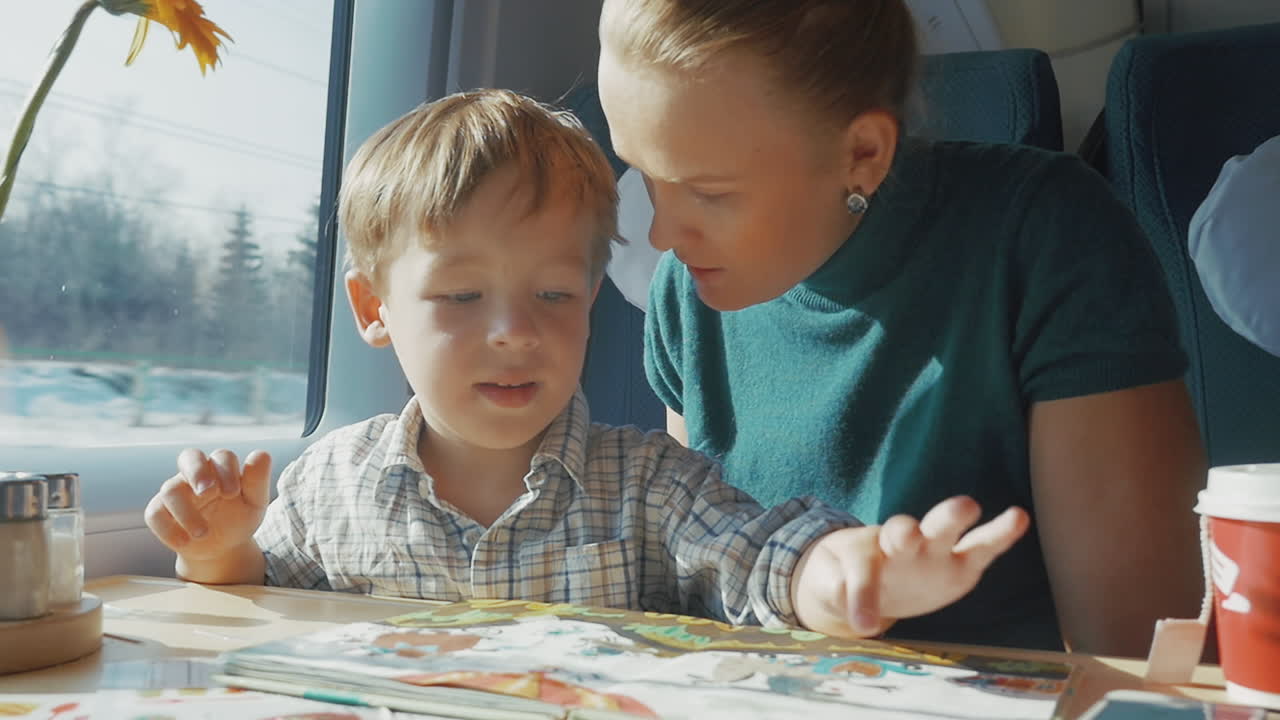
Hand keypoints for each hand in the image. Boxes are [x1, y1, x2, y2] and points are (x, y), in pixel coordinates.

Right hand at [144, 448, 271, 579]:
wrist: (224, 547)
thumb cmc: (240, 517)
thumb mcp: (254, 502)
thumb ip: (257, 480)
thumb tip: (261, 454)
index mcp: (221, 468)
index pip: (221, 457)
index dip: (226, 471)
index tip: (233, 493)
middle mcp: (195, 474)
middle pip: (189, 456)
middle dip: (197, 471)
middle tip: (207, 492)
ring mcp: (176, 492)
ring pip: (170, 489)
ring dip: (186, 511)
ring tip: (203, 533)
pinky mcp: (160, 512)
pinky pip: (154, 514)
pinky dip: (168, 529)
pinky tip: (185, 543)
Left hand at [791, 496, 1028, 638]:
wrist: (869, 574)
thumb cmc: (846, 575)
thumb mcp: (829, 584)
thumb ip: (833, 588)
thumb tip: (844, 597)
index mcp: (865, 551)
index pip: (864, 570)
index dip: (861, 595)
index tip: (863, 626)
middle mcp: (900, 543)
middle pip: (902, 531)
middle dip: (905, 531)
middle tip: (905, 534)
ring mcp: (933, 549)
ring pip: (942, 529)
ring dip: (951, 518)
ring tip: (967, 505)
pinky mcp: (962, 564)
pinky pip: (983, 547)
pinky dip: (999, 534)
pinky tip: (1019, 517)